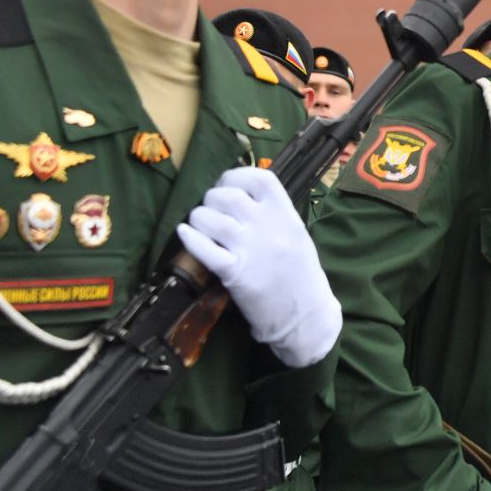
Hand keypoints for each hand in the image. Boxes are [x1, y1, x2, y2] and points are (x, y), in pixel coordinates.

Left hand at [177, 167, 340, 367]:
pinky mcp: (234, 273)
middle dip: (212, 198)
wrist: (305, 314)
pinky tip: (185, 234)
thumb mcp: (296, 234)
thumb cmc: (300, 273)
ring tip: (199, 223)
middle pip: (229, 196)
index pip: (260, 179)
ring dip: (198, 217)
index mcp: (287, 215)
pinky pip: (204, 249)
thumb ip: (273, 213)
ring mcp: (250, 250)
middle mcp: (269, 227)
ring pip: (212, 219)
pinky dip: (190, 238)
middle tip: (210, 208)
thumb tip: (239, 194)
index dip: (237, 175)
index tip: (227, 184)